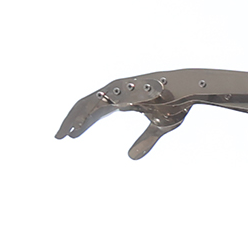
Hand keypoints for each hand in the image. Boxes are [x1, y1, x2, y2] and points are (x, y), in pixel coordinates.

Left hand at [57, 71, 202, 159]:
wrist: (190, 90)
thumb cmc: (176, 104)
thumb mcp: (159, 128)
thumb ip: (144, 141)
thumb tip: (130, 158)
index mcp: (121, 99)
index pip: (94, 110)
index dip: (81, 123)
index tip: (70, 136)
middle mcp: (116, 91)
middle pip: (85, 105)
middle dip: (71, 121)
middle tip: (58, 136)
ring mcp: (118, 88)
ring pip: (87, 103)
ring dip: (74, 119)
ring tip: (63, 134)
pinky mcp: (122, 90)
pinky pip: (99, 103)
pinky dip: (86, 115)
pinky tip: (77, 127)